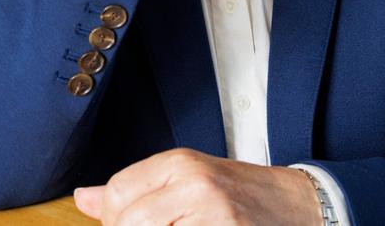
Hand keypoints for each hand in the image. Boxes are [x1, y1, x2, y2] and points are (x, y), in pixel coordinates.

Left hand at [72, 148, 319, 224]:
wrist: (300, 208)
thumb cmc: (242, 198)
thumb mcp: (189, 181)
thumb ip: (136, 190)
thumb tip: (83, 198)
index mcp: (181, 164)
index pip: (118, 193)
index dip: (114, 221)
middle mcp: (196, 185)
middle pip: (128, 223)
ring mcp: (215, 216)